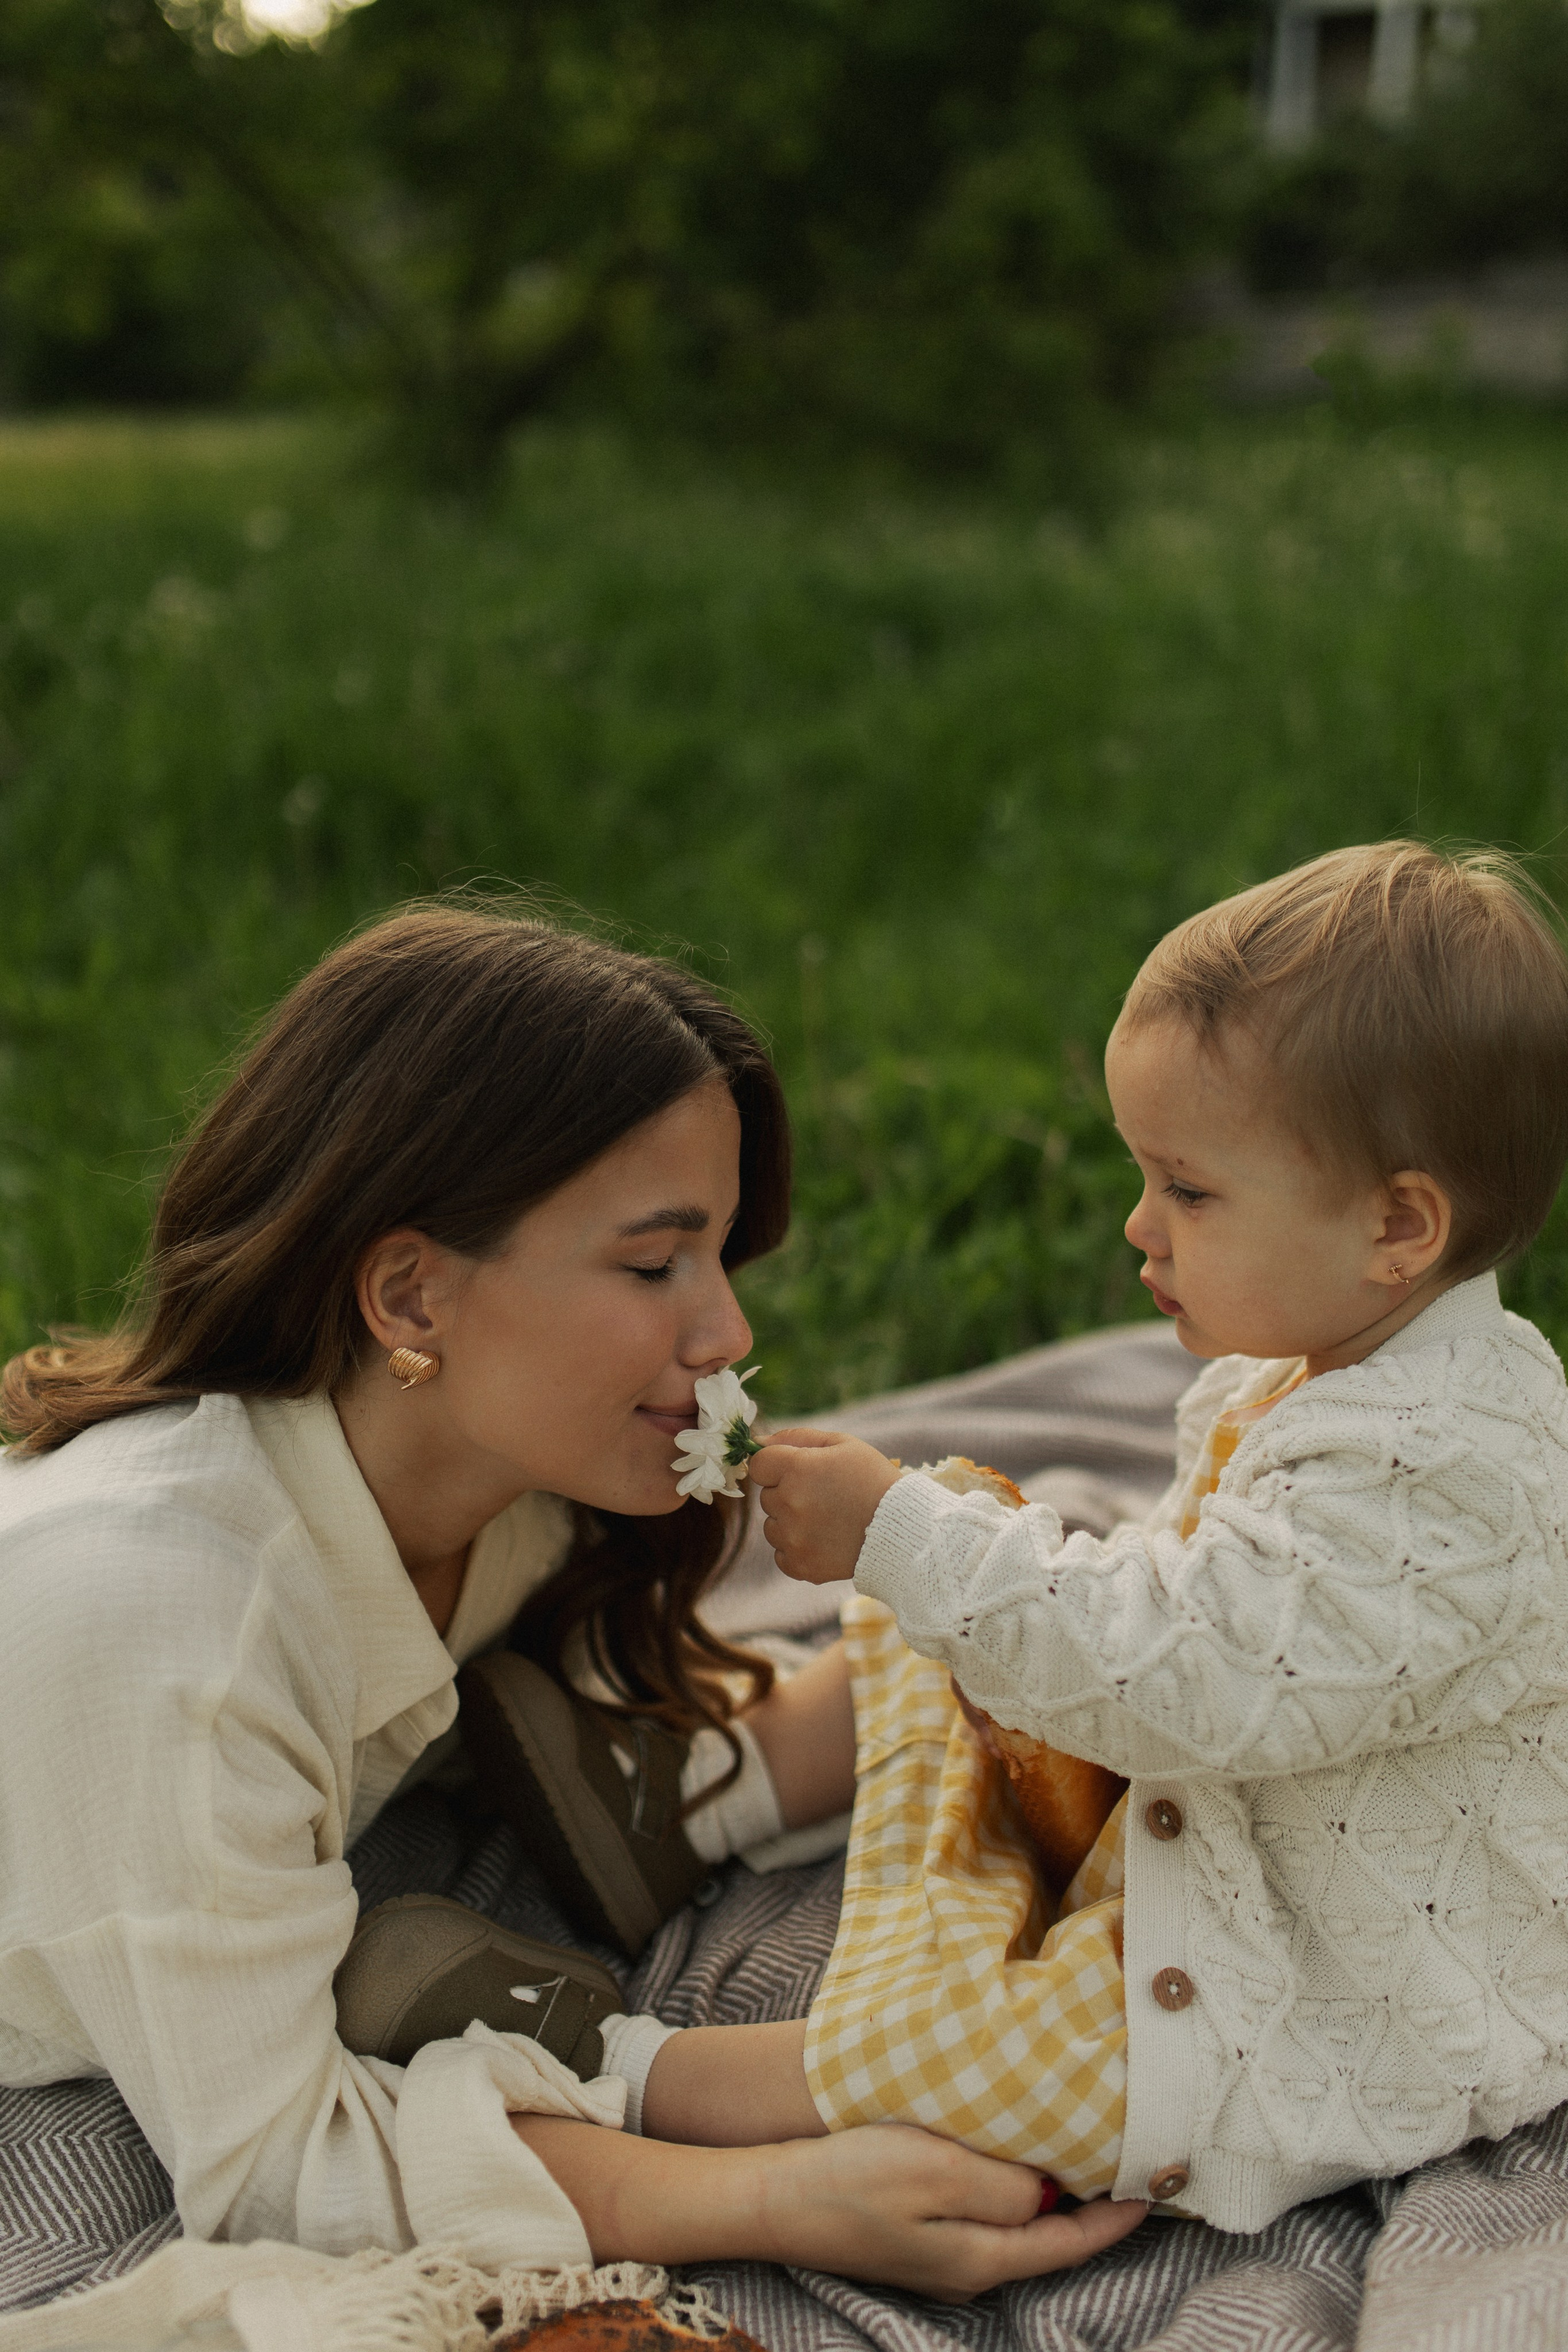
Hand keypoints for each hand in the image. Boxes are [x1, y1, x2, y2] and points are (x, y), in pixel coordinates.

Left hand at [750, 1428, 901, 1583]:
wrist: (903, 1529)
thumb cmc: (873, 1480)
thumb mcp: (843, 1444)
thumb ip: (797, 1438)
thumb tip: (757, 1442)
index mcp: (797, 1469)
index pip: (759, 1465)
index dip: (777, 1466)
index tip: (800, 1472)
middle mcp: (790, 1504)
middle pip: (767, 1497)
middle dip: (788, 1494)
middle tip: (824, 1497)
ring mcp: (794, 1538)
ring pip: (772, 1527)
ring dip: (790, 1523)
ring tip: (826, 1521)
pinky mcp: (802, 1565)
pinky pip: (781, 1555)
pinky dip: (797, 1549)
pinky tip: (823, 1541)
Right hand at [759, 2123, 1147, 2300]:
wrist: (769, 2197)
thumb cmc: (850, 2179)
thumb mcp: (937, 2171)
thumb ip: (1005, 2186)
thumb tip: (1050, 2189)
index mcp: (981, 2258)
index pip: (1070, 2241)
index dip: (1119, 2215)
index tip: (1160, 2183)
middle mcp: (968, 2267)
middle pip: (1048, 2237)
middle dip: (1091, 2202)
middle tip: (1132, 2157)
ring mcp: (938, 2255)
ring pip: (1014, 2223)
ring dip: (1048, 2190)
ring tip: (1082, 2147)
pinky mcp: (913, 2233)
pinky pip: (980, 2211)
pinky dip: (1007, 2184)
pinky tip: (1008, 2153)